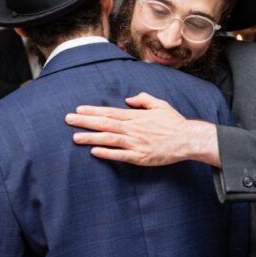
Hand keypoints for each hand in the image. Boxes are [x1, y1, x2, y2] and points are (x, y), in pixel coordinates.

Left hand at [65, 92, 220, 166]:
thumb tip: (128, 99)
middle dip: (85, 122)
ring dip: (91, 137)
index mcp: (136, 116)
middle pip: (105, 124)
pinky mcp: (139, 157)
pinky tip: (93, 152)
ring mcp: (135, 143)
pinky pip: (120, 155)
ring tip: (75, 137)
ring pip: (109, 139)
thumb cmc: (174, 122)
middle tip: (68, 120)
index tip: (78, 110)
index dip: (93, 111)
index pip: (109, 112)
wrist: (187, 140)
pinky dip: (106, 153)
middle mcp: (133, 128)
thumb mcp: (160, 104)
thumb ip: (143, 99)